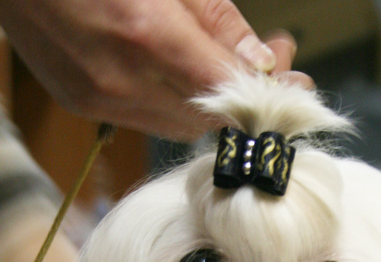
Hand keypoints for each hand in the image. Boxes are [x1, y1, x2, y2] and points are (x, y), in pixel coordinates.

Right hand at [0, 0, 310, 138]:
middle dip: (248, 100)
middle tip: (278, 70)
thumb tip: (258, 59)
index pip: (228, 92)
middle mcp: (121, 78)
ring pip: (180, 124)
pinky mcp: (83, 104)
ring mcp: (98, 98)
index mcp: (146, 32)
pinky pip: (146, 117)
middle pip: (209, 118)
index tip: (297, 88)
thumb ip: (215, 18)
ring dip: (214, 104)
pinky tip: (187, 74)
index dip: (268, 97)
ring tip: (236, 68)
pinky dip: (174, 102)